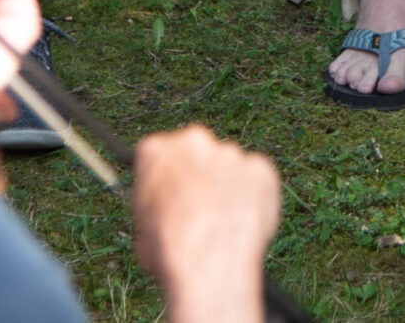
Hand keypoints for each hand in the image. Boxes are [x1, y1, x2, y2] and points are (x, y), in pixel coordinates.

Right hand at [133, 125, 281, 322]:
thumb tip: (166, 213)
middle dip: (199, 176)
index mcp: (156, 151)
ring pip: (228, 167)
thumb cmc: (170, 252)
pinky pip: (257, 179)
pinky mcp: (260, 167)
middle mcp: (193, 142)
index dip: (168, 179)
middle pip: (197, 153)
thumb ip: (156, 206)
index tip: (174, 196)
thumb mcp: (143, 230)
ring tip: (225, 223)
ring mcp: (230, 152)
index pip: (160, 156)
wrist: (210, 263)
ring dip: (227, 187)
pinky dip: (255, 196)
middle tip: (202, 207)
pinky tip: (246, 221)